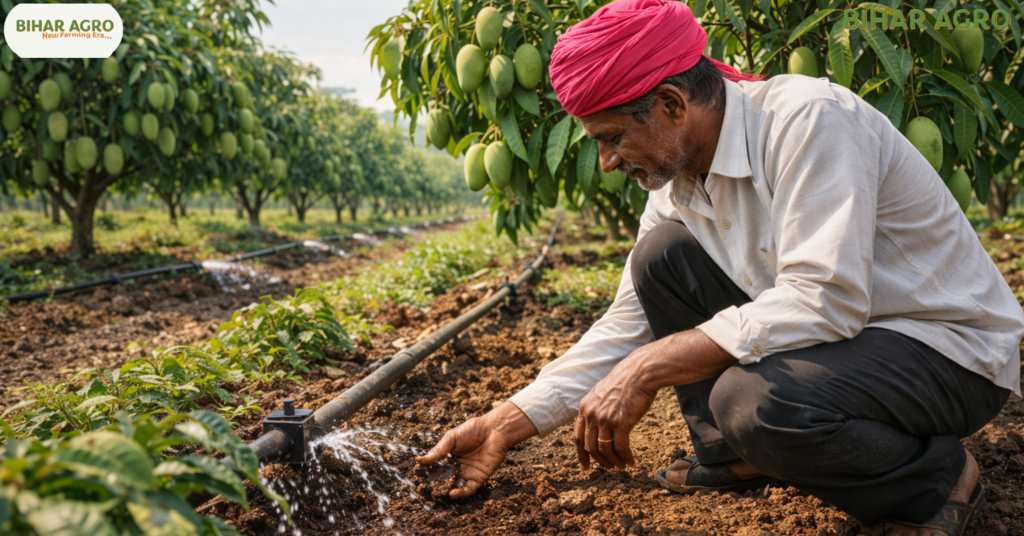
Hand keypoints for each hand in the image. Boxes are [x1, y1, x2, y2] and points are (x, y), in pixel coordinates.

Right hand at [416, 402, 536, 497]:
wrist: (495, 430)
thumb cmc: (473, 430)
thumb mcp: (452, 438)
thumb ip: (438, 450)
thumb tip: (420, 460)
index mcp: (450, 456)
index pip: (437, 468)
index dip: (428, 473)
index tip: (419, 478)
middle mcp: (458, 466)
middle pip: (445, 479)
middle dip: (437, 485)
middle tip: (427, 490)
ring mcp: (468, 473)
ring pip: (455, 486)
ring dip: (448, 491)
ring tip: (440, 492)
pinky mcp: (479, 478)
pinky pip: (469, 489)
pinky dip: (461, 493)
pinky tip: (453, 492)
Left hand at [575, 355, 656, 470]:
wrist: (640, 373)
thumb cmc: (625, 382)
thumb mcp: (602, 393)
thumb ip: (596, 408)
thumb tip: (597, 425)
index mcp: (584, 408)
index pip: (577, 437)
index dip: (581, 455)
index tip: (585, 466)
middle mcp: (591, 415)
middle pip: (589, 447)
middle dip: (599, 461)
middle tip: (609, 468)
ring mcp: (605, 419)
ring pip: (604, 450)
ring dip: (613, 461)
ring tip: (621, 466)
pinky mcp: (620, 423)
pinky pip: (621, 448)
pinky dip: (625, 458)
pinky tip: (631, 462)